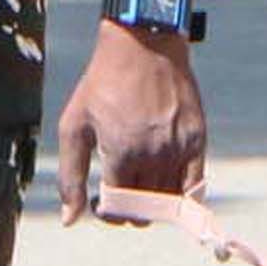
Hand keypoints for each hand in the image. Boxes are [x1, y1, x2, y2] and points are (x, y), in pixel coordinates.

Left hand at [59, 16, 208, 219]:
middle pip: (144, 210)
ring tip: (140, 182)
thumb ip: (70, 176)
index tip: (100, 201)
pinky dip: (182, 196)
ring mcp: (178, 148)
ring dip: (152, 203)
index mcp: (121, 154)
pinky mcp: (197, 140)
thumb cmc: (103, 83)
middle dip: (129, 210)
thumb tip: (69, 220)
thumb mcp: (74, 125)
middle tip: (120, 192)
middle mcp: (153, 155)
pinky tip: (166, 183)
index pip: (118, 209)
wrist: (144, 44)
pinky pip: (195, 186)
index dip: (107, 212)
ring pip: (168, 202)